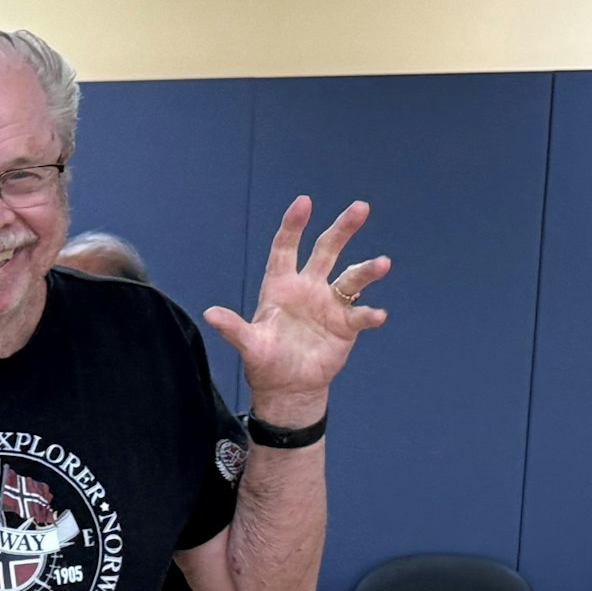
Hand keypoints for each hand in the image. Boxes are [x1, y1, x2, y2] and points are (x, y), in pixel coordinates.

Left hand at [204, 198, 389, 424]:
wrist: (289, 388)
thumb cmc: (266, 362)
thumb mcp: (249, 346)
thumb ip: (233, 329)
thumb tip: (209, 314)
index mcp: (281, 287)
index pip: (286, 249)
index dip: (293, 226)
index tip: (303, 202)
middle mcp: (308, 288)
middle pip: (327, 250)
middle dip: (343, 229)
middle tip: (361, 207)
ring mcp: (330, 304)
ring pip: (351, 279)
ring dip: (367, 270)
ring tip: (382, 264)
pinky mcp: (346, 325)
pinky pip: (361, 315)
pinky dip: (370, 314)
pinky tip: (377, 315)